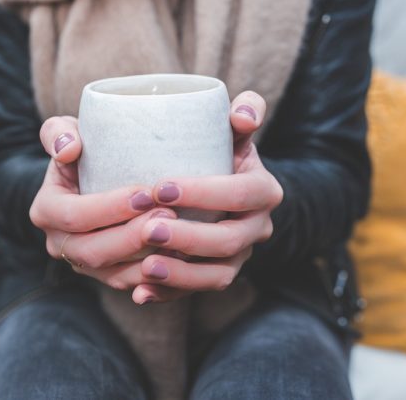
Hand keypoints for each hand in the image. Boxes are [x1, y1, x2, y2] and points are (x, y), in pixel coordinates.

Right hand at [30, 116, 176, 289]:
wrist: (92, 177)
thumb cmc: (84, 150)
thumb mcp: (66, 132)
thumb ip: (58, 133)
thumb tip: (68, 150)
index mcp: (46, 210)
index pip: (74, 215)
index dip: (110, 208)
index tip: (145, 193)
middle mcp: (59, 243)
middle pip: (94, 251)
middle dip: (133, 236)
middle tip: (169, 214)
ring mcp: (83, 263)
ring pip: (115, 273)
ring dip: (148, 258)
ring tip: (180, 235)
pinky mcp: (106, 274)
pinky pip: (130, 283)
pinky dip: (155, 275)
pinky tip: (180, 257)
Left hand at [131, 91, 282, 303]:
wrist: (222, 187)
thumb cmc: (219, 150)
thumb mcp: (233, 128)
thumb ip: (244, 111)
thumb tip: (242, 115)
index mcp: (263, 190)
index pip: (240, 193)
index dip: (204, 193)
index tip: (160, 187)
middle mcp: (257, 227)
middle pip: (229, 241)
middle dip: (189, 237)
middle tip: (148, 228)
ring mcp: (239, 256)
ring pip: (218, 275)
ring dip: (181, 275)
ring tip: (145, 266)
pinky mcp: (219, 274)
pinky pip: (198, 291)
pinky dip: (170, 294)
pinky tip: (141, 293)